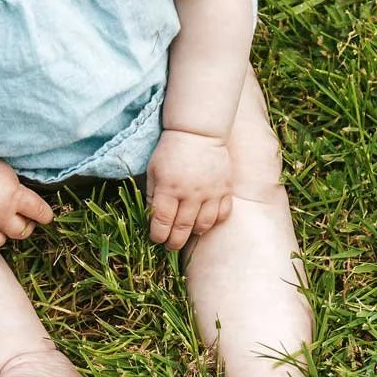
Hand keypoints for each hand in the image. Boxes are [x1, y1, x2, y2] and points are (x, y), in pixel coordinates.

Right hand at [0, 152, 53, 260]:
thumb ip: (21, 193)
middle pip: (22, 232)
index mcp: (13, 196)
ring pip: (0, 242)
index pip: (41, 213)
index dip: (44, 215)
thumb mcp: (8, 175)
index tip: (42, 216)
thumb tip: (35, 212)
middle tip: (12, 216)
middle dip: (21, 225)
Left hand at [146, 129, 233, 250]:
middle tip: (170, 245)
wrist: (198, 131)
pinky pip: (222, 214)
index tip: (156, 238)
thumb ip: (152, 195)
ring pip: (203, 225)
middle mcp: (190, 193)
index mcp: (168, 188)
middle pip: (182, 229)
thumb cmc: (171, 151)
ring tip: (187, 233)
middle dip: (173, 242)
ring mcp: (210, 193)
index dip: (157, 235)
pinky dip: (213, 222)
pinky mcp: (224, 189)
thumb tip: (152, 219)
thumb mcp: (154, 170)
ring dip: (193, 234)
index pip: (162, 222)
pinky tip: (205, 221)